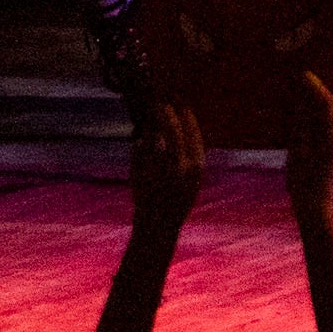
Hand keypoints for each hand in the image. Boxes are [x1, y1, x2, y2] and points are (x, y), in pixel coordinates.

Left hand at [128, 101, 204, 231]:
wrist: (158, 227)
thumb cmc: (177, 204)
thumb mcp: (191, 181)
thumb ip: (188, 156)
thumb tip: (181, 128)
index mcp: (195, 168)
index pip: (193, 135)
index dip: (188, 120)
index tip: (184, 108)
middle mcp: (178, 167)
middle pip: (172, 132)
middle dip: (166, 115)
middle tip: (161, 104)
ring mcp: (158, 169)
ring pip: (152, 138)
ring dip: (149, 131)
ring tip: (148, 131)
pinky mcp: (140, 171)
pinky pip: (138, 148)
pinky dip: (137, 147)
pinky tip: (138, 152)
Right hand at [283, 68, 332, 220]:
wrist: (312, 204)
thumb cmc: (302, 180)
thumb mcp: (297, 149)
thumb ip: (300, 124)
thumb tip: (300, 100)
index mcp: (330, 135)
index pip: (325, 103)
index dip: (315, 86)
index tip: (303, 72)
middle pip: (326, 105)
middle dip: (314, 88)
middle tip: (298, 73)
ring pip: (324, 113)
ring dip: (311, 99)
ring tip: (296, 87)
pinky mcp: (329, 146)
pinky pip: (321, 122)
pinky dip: (310, 112)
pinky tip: (297, 110)